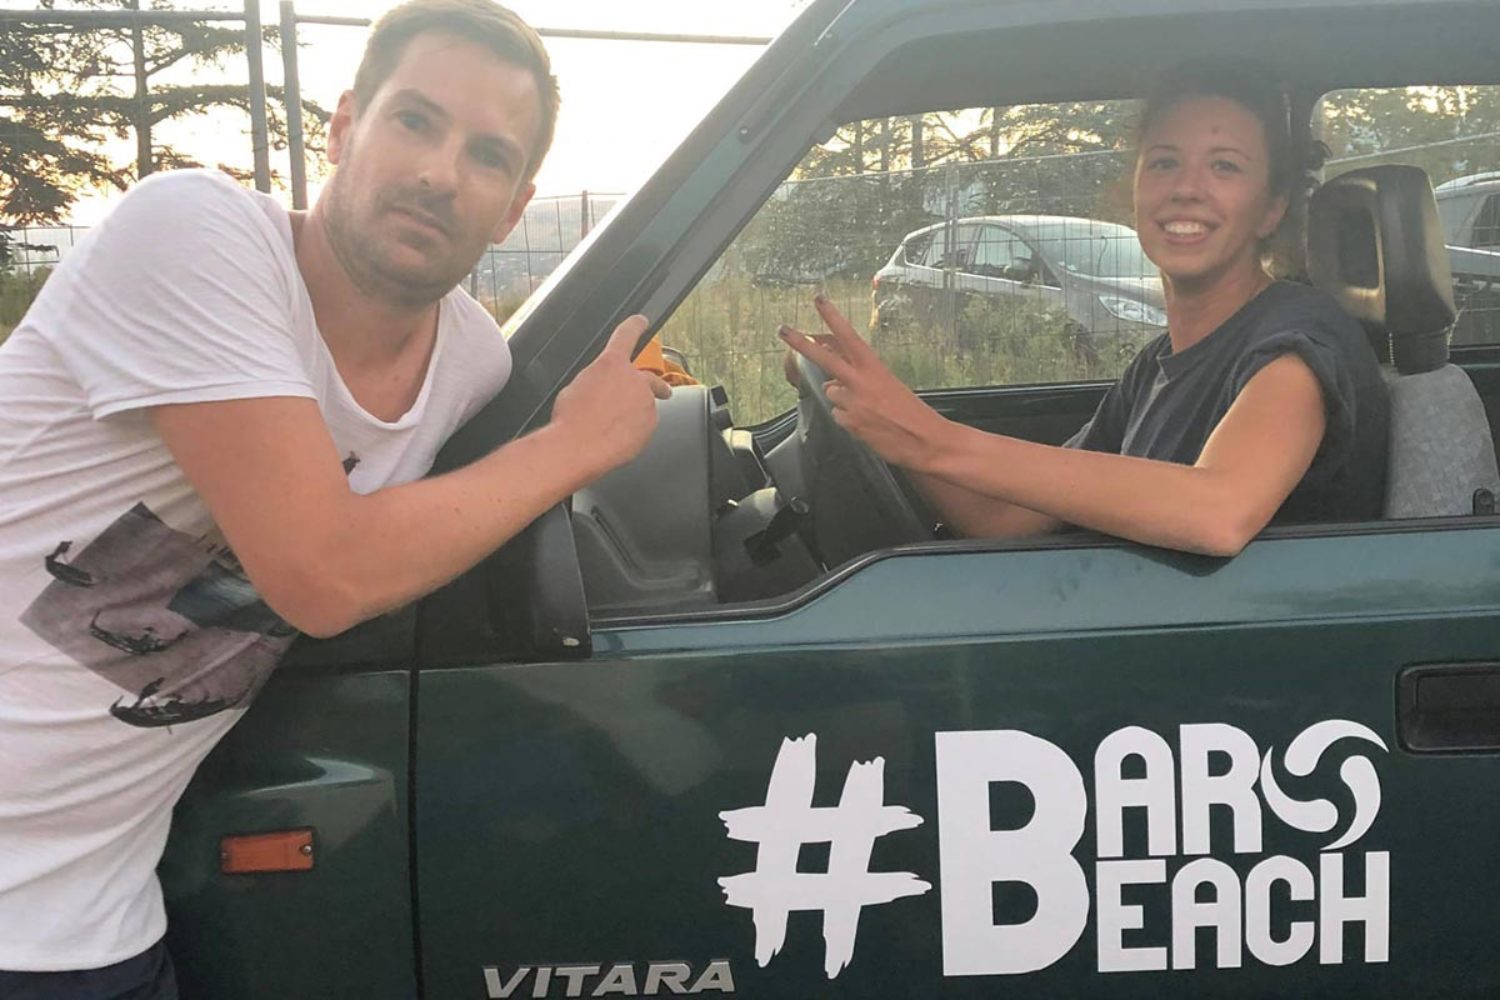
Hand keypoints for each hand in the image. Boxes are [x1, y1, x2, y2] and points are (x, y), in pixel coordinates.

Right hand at [552, 315, 672, 477]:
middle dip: (656, 385)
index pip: (626, 335)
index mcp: (612, 364)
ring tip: (611, 428)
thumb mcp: (576, 387)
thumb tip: (603, 389)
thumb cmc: (571, 419)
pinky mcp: (650, 426)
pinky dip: (635, 431)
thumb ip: (597, 382)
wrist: (577, 447)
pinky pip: (644, 427)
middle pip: (650, 379)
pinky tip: (615, 439)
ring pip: (645, 407)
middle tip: (662, 391)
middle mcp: (634, 381)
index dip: (635, 326)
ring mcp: (645, 404)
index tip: (641, 321)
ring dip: (636, 414)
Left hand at [779, 296, 950, 471]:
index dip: (833, 317)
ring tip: (868, 410)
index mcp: (875, 368)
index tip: (818, 300)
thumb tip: (832, 382)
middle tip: (782, 330)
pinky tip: (867, 425)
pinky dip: (849, 420)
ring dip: (842, 399)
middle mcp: (861, 382)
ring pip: (831, 393)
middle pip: (824, 358)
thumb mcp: (889, 386)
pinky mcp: (851, 424)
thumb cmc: (912, 413)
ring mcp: (854, 403)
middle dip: (801, 343)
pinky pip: (838, 417)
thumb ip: (860, 379)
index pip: (849, 337)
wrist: (926, 440)